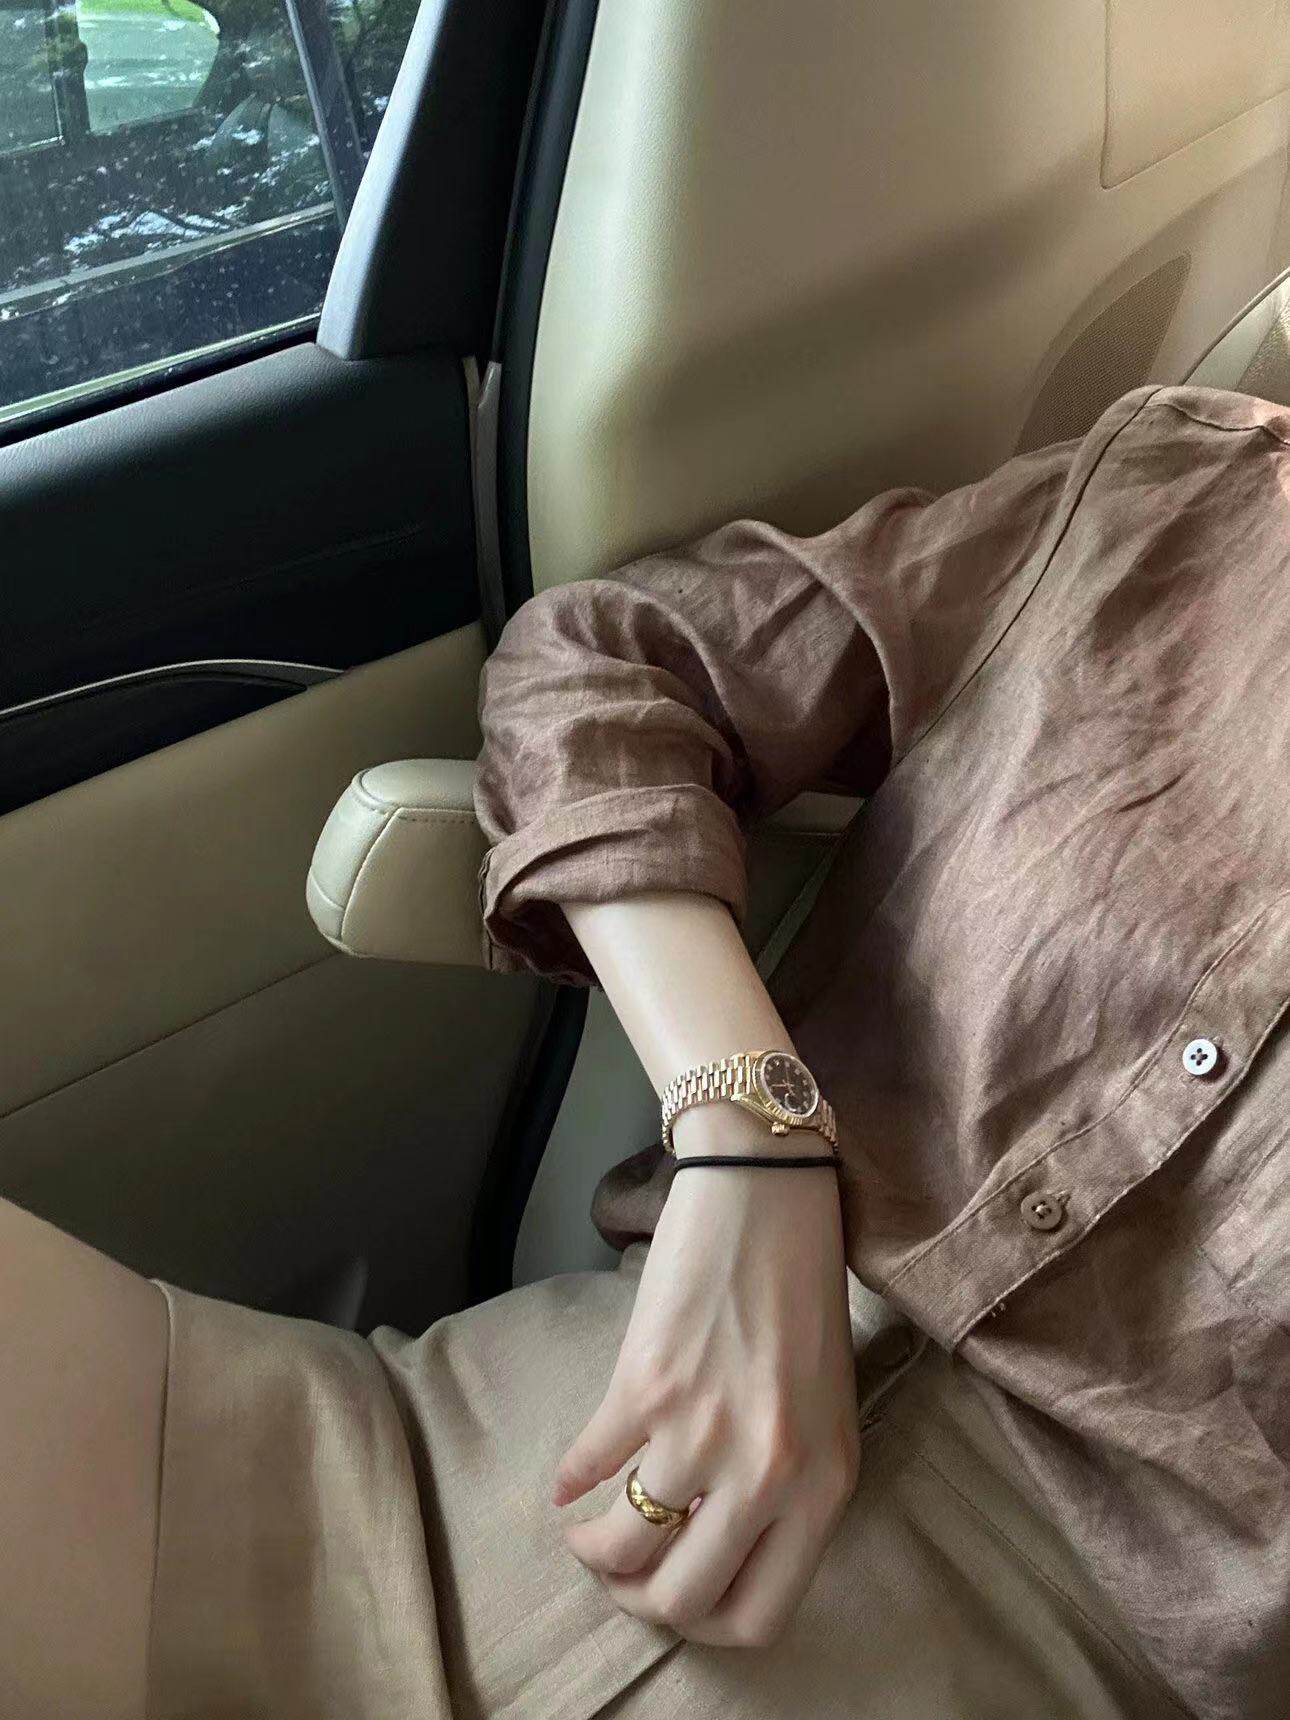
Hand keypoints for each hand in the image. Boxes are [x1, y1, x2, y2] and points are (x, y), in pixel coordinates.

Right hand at [552, 1129, 859, 1647]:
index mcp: (824, 1485)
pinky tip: (568, 1480)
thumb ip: (788, 1488)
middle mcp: (768, 1471)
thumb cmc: (801, 1296)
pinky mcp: (645, 1385)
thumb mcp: (824, 1409)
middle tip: (620, 1569)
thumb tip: (716, 1551)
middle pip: (680, 1598)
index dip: (704, 1625)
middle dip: (636, 1598)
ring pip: (622, 1543)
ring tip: (584, 1528)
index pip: (758, 1615)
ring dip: (591, 1546)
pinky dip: (568, 1484)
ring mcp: (703, 1430)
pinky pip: (587, 1467)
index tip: (677, 1597)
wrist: (766, 1197)